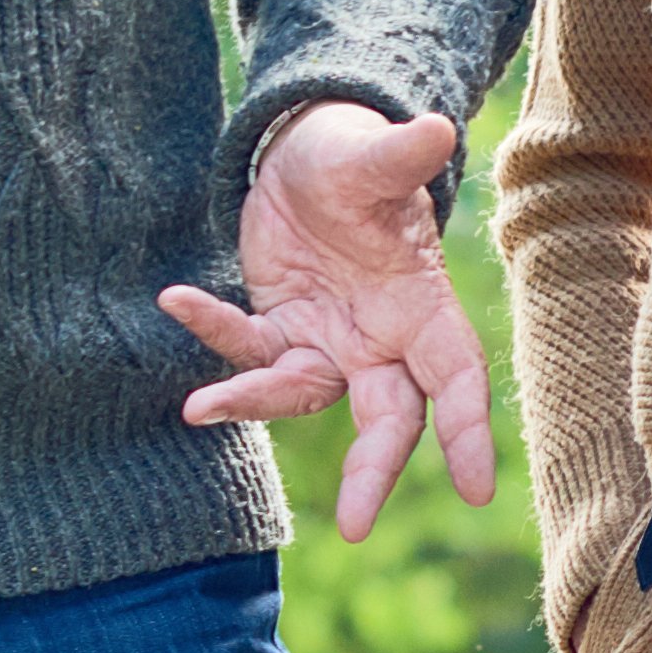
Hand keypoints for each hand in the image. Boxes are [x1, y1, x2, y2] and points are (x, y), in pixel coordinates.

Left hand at [162, 100, 497, 540]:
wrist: (307, 158)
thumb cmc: (355, 159)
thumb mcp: (371, 157)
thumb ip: (397, 156)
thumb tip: (434, 129)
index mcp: (423, 307)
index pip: (454, 378)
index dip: (466, 433)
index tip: (474, 489)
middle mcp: (382, 339)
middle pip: (389, 419)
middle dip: (374, 470)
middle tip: (354, 524)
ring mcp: (329, 342)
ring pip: (304, 396)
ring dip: (255, 402)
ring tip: (200, 407)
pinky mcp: (279, 332)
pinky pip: (247, 349)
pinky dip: (213, 329)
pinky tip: (177, 298)